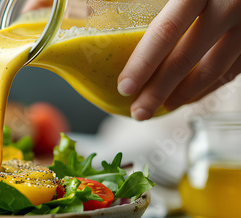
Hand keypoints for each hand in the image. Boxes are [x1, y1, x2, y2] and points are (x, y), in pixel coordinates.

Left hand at [118, 0, 240, 120]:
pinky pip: (236, 68)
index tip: (125, 87)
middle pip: (188, 58)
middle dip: (159, 91)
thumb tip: (85, 0)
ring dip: (185, 94)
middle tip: (138, 112)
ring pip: (216, 69)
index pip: (167, 30)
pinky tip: (192, 94)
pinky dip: (211, 84)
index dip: (144, 63)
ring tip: (160, 109)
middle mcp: (231, 5)